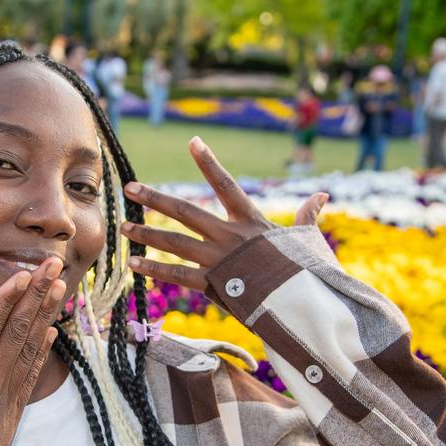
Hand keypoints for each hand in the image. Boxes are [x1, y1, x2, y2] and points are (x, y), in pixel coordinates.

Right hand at [0, 259, 64, 445]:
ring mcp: (7, 399)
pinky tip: (51, 332)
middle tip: (53, 264)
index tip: (23, 275)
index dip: (5, 301)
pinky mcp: (13, 413)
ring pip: (29, 348)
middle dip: (36, 295)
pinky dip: (41, 349)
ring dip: (45, 314)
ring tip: (60, 286)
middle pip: (17, 331)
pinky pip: (30, 373)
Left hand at [120, 136, 327, 292]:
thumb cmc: (309, 273)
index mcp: (251, 221)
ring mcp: (218, 259)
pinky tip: (134, 264)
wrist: (304, 303)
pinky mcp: (212, 284)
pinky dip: (154, 269)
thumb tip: (322, 196)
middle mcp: (229, 236)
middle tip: (130, 188)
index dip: (209, 162)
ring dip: (147, 234)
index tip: (193, 142)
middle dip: (156, 199)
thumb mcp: (308, 240)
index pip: (226, 184)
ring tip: (123, 229)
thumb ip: (309, 216)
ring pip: (174, 242)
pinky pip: (177, 275)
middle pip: (185, 211)